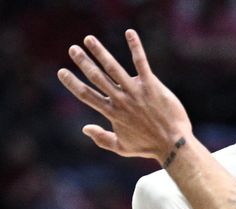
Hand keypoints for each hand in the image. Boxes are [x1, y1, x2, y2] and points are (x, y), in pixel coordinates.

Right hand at [57, 30, 190, 162]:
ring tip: (89, 39)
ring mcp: (136, 92)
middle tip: (73, 49)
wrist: (173, 143)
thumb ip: (102, 138)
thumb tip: (84, 128)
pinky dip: (135, 47)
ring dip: (100, 52)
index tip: (62, 72)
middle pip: (97, 78)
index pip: (87, 95)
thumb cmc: (148, 146)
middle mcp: (121, 100)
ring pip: (113, 68)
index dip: (72, 83)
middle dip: (83, 62)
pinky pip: (141, 63)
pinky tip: (130, 33)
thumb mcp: (122, 148)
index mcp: (112, 113)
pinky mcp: (151, 85)